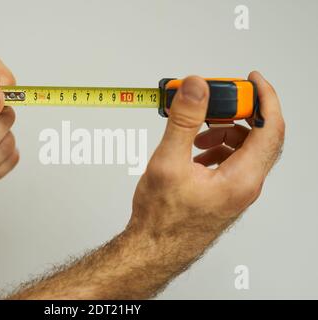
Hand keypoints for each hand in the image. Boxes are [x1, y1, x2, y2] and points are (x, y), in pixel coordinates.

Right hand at [129, 72, 284, 264]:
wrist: (154, 247)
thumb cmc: (162, 219)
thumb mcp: (168, 163)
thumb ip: (185, 121)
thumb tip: (197, 88)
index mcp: (242, 178)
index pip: (270, 128)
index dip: (264, 98)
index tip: (252, 80)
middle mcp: (245, 184)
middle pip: (258, 135)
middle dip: (235, 113)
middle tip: (211, 103)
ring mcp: (236, 189)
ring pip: (243, 148)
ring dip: (223, 131)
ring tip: (196, 133)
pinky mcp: (224, 192)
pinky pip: (231, 161)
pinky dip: (216, 147)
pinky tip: (194, 151)